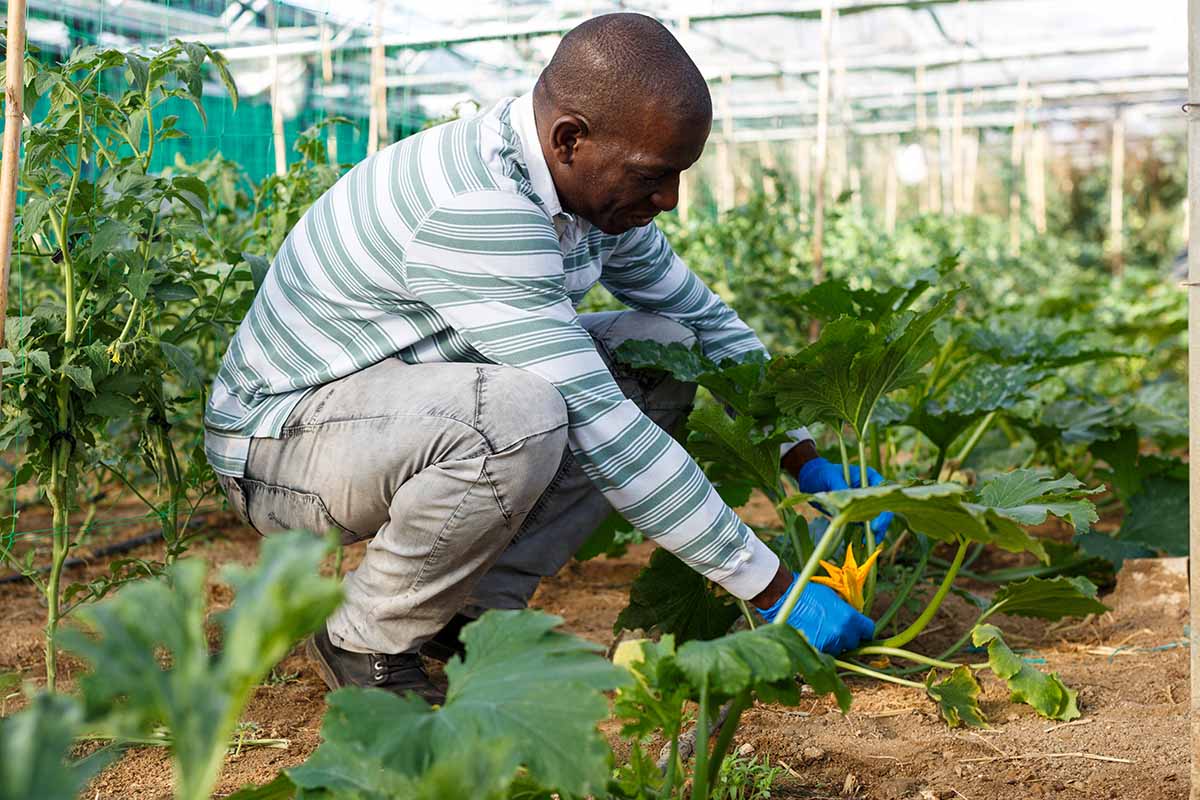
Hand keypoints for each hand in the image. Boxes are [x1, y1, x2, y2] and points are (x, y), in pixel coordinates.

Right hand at [755, 574, 874, 653]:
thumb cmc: (810, 593)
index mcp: (850, 618)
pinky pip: (825, 652)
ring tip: (822, 631)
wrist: (786, 598)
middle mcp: (842, 633)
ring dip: (834, 643)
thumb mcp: (835, 598)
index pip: (868, 631)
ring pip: (839, 649)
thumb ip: (848, 612)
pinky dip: (822, 646)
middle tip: (835, 628)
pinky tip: (814, 635)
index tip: (858, 629)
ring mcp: (829, 643)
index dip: (863, 629)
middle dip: (847, 637)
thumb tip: (855, 621)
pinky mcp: (815, 650)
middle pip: (854, 642)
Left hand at [796, 457, 892, 538]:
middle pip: (882, 507)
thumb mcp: (831, 477)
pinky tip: (861, 543)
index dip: (883, 506)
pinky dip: (863, 533)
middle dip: (880, 522)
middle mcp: (869, 491)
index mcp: (869, 477)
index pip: (883, 492)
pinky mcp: (855, 512)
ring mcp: (863, 502)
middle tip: (875, 535)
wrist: (811, 479)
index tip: (876, 521)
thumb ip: (840, 486)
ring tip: (870, 544)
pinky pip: (863, 524)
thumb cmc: (823, 473)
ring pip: (874, 518)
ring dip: (874, 531)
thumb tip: (846, 500)